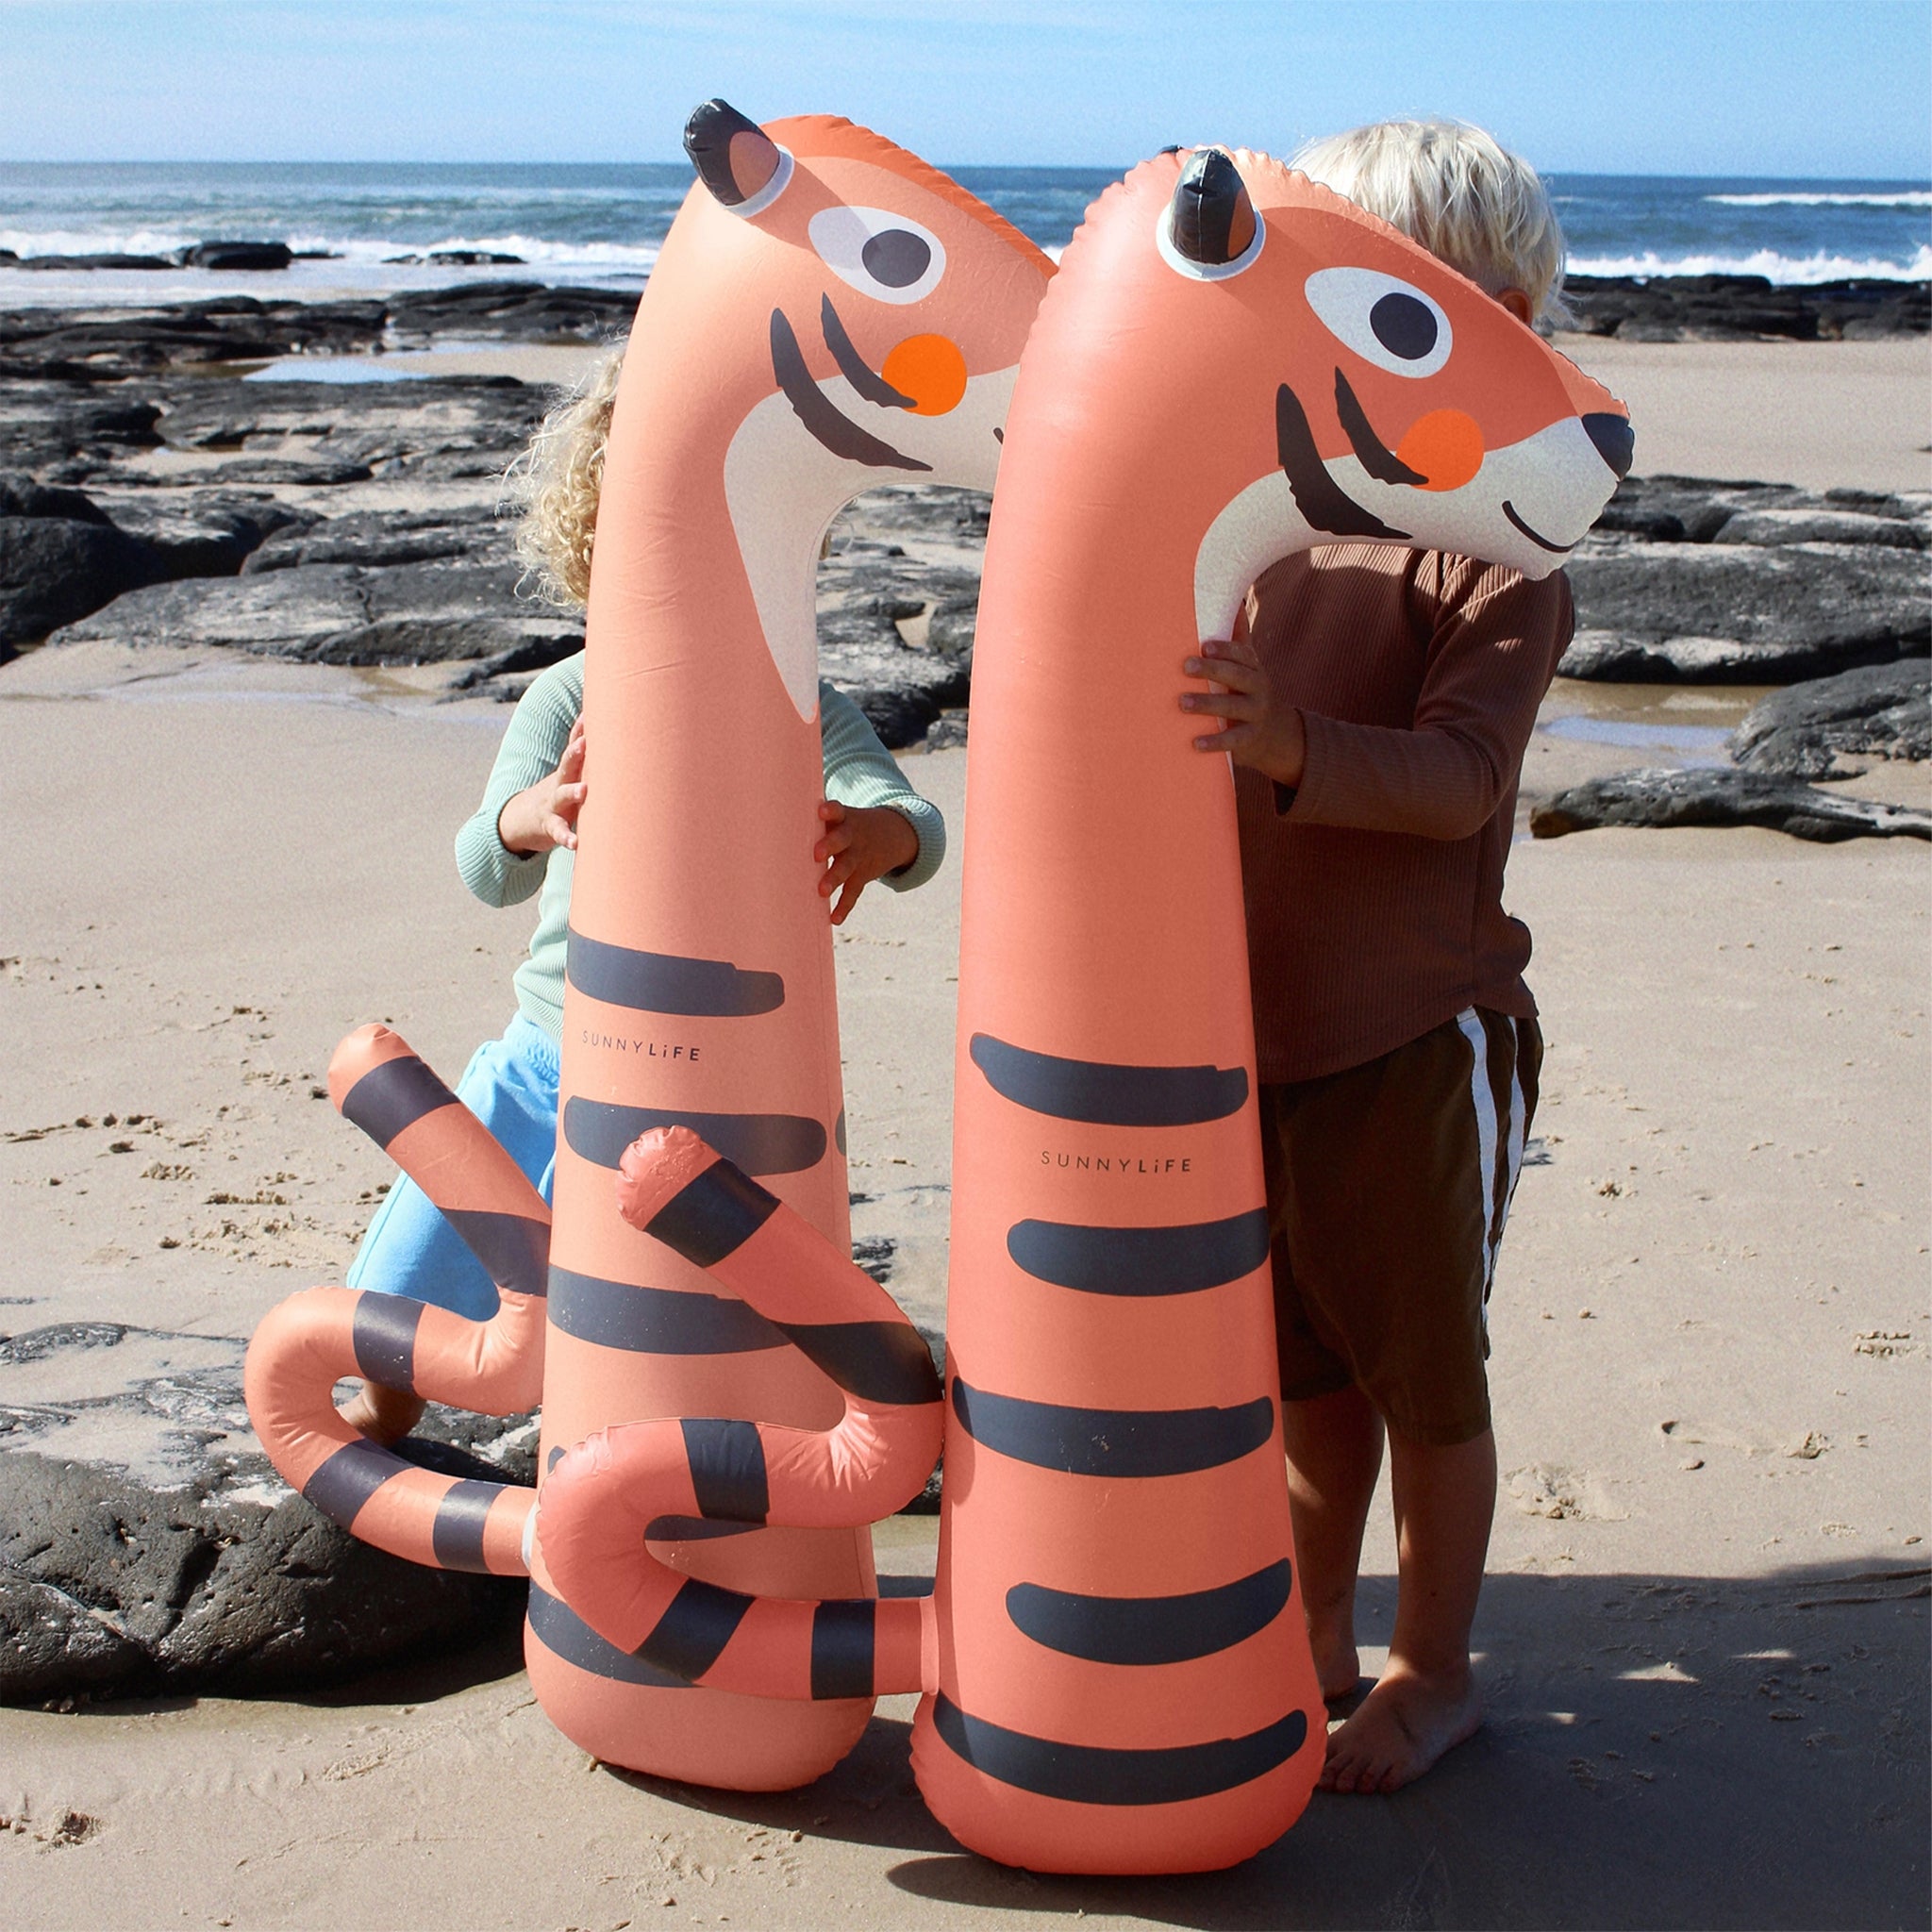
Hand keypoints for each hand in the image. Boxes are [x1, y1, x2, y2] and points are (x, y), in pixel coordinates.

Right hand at [496, 717, 587, 854]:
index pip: (572, 747)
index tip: (587, 716)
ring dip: (572, 792)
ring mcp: (553, 805)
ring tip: (583, 790)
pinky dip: (567, 837)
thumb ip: (582, 755)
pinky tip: (575, 843)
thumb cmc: (558, 792)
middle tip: (584, 743)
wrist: (522, 820)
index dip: (579, 731)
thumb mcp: (569, 773)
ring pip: (561, 797)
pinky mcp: (551, 827)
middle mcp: (559, 784)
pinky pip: (559, 831)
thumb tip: (594, 724)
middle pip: (566, 766)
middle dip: (575, 753)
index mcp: (568, 771)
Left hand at [814, 801, 917, 924]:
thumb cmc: (846, 824)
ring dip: (835, 878)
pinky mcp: (863, 875)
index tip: (821, 810)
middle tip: (816, 854)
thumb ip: (810, 817)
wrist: (891, 834)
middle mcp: (851, 836)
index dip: (830, 810)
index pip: (838, 810)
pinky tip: (834, 918)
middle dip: (830, 846)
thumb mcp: (838, 815)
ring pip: (847, 866)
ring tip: (822, 891)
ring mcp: (858, 856)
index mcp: (843, 818)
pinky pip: (854, 891)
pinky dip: (844, 906)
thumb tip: (765, 816)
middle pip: (842, 839)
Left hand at [1180, 637, 1305, 787]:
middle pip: (1239, 676)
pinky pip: (1234, 740)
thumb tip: (1236, 595)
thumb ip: (1238, 636)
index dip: (1225, 649)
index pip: (1243, 654)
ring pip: (1234, 707)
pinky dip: (1215, 741)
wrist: (1275, 735)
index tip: (1204, 646)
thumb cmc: (1249, 691)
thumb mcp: (1247, 665)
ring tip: (1182, 703)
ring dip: (1208, 704)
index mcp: (1254, 668)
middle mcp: (1258, 688)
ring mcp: (1256, 714)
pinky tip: (1195, 743)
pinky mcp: (1250, 739)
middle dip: (1213, 670)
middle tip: (1186, 666)